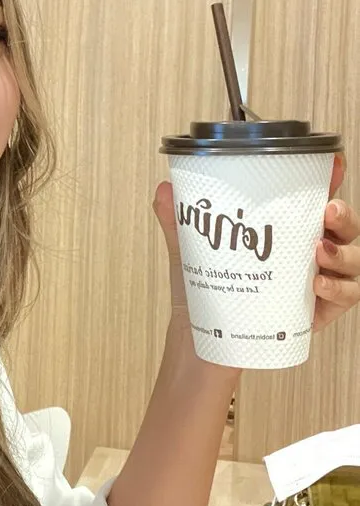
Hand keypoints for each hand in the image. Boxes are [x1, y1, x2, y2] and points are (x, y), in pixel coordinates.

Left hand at [152, 153, 359, 332]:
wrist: (204, 342)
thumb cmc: (205, 292)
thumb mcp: (190, 252)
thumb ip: (177, 221)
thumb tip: (164, 189)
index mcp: (285, 230)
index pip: (315, 198)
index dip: (330, 178)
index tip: (333, 163)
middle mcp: (309, 252)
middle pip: (345, 226)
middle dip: (345, 215)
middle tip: (328, 211)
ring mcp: (319, 281)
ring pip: (354, 260)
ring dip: (343, 252)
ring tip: (319, 251)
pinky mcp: (320, 312)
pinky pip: (346, 296)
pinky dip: (337, 288)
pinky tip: (316, 284)